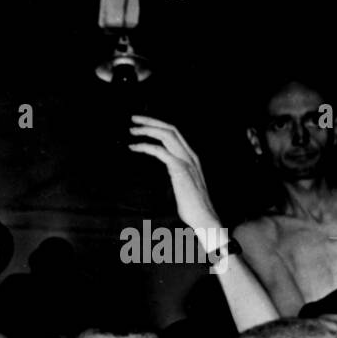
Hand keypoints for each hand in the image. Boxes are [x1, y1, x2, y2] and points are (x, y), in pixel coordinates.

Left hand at [128, 116, 221, 233]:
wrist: (204, 218)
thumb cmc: (192, 207)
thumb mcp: (183, 185)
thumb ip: (175, 174)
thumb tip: (165, 173)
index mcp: (192, 157)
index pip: (175, 133)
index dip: (158, 125)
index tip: (142, 123)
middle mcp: (191, 155)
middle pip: (171, 129)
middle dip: (151, 121)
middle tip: (133, 119)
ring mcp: (187, 161)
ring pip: (167, 135)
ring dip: (147, 130)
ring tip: (132, 130)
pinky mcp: (180, 170)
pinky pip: (161, 151)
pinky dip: (146, 146)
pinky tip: (135, 147)